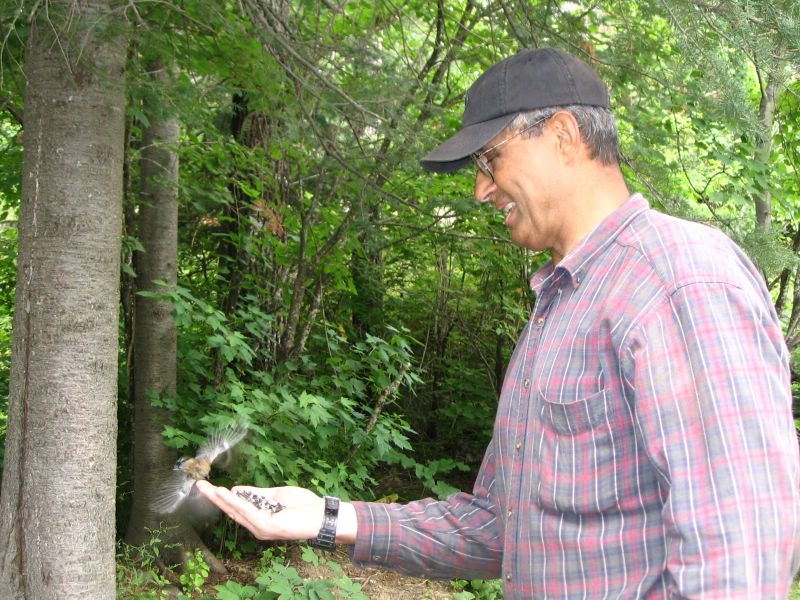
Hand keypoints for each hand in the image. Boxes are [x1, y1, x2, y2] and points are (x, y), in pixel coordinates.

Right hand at [195, 481, 323, 540]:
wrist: (321, 515)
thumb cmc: (302, 505)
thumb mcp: (276, 496)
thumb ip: (257, 494)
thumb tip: (237, 489)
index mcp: (259, 518)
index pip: (236, 507)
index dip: (222, 497)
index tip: (208, 485)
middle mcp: (257, 526)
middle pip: (231, 510)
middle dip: (215, 497)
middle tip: (199, 484)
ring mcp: (261, 528)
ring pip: (236, 511)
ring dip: (221, 499)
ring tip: (207, 488)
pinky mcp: (267, 527)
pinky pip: (248, 512)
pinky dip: (236, 502)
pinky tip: (227, 493)